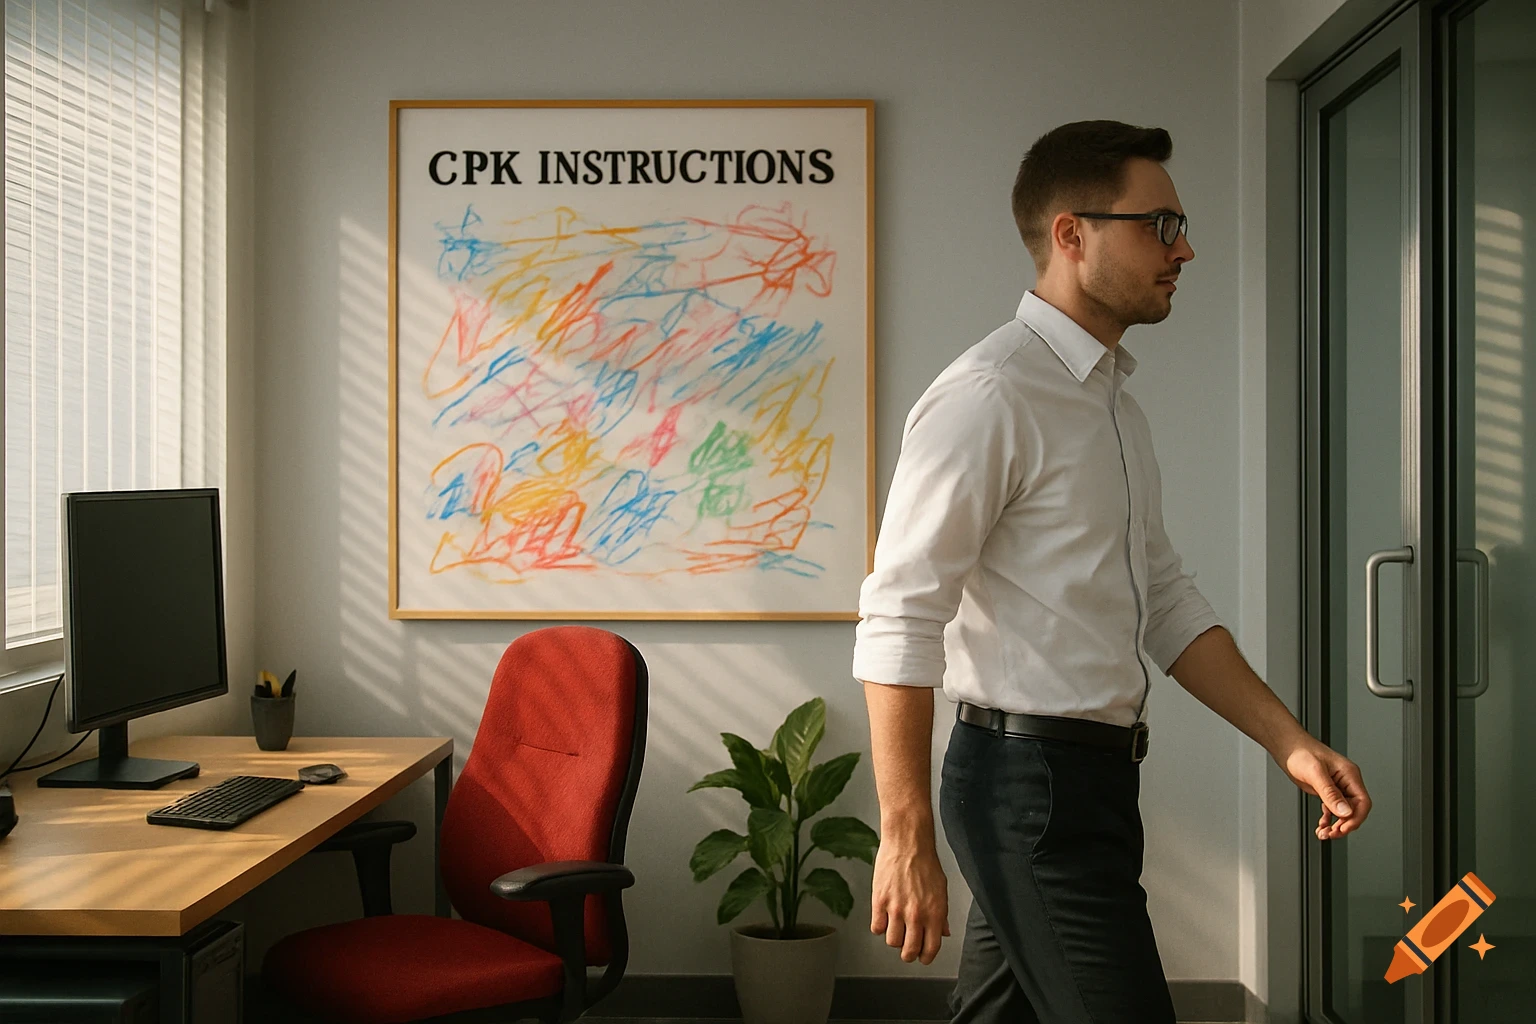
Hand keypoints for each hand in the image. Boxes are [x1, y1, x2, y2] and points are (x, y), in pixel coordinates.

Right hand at [870, 840, 949, 964]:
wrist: (907, 842)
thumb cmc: (925, 861)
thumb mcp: (941, 889)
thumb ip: (942, 914)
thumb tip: (943, 932)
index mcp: (935, 913)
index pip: (931, 949)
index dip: (926, 958)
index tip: (922, 957)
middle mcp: (916, 915)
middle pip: (909, 951)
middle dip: (908, 954)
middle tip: (906, 948)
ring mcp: (896, 909)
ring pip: (892, 942)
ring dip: (894, 938)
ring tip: (895, 927)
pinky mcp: (879, 901)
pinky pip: (877, 928)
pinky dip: (880, 926)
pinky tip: (884, 917)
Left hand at [1274, 733, 1371, 839]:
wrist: (1286, 747)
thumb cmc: (1300, 752)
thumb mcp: (1315, 773)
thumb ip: (1330, 793)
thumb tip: (1345, 812)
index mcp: (1349, 774)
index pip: (1362, 802)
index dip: (1356, 818)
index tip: (1343, 829)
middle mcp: (1346, 781)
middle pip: (1354, 810)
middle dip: (1344, 824)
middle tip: (1331, 834)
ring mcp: (1337, 787)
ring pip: (1343, 812)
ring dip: (1336, 825)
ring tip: (1324, 833)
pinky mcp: (1326, 791)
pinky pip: (1332, 810)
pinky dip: (1328, 820)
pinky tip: (1322, 826)